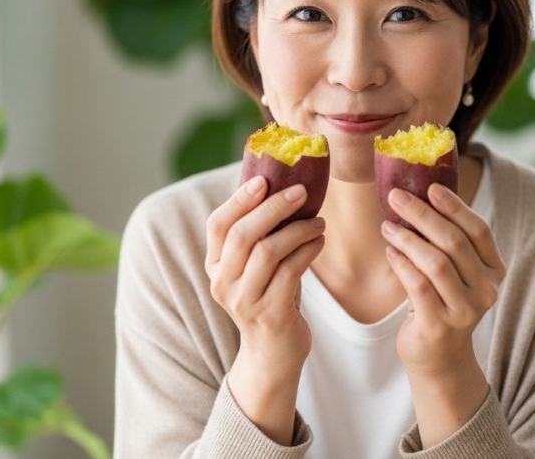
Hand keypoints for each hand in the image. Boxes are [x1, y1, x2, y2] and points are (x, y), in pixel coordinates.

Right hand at [204, 175, 324, 443]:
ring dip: (299, 229)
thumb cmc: (270, 297)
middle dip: (274, 207)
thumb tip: (279, 184)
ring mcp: (245, 301)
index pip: (218, 225)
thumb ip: (258, 235)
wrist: (273, 354)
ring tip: (318, 221)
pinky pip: (291, 271)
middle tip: (301, 192)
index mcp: (214, 266)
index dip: (239, 199)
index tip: (264, 179)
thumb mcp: (254, 267)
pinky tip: (320, 241)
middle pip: (243, 234)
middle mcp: (222, 283)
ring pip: (268, 251)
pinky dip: (308, 250)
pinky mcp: (270, 314)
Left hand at [380, 182, 505, 376]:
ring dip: (408, 239)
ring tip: (388, 226)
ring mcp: (465, 311)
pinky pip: (418, 286)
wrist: (440, 358)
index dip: (455, 207)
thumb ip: (448, 242)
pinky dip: (402, 264)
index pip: (478, 231)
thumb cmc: (443, 302)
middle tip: (397, 197)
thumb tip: (420, 194)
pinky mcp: (439, 326)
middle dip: (422, 215)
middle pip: (454, 242)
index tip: (431, 187)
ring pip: (435, 263)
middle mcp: (486, 291)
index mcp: (494, 271)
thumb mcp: (455, 272)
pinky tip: (390, 252)